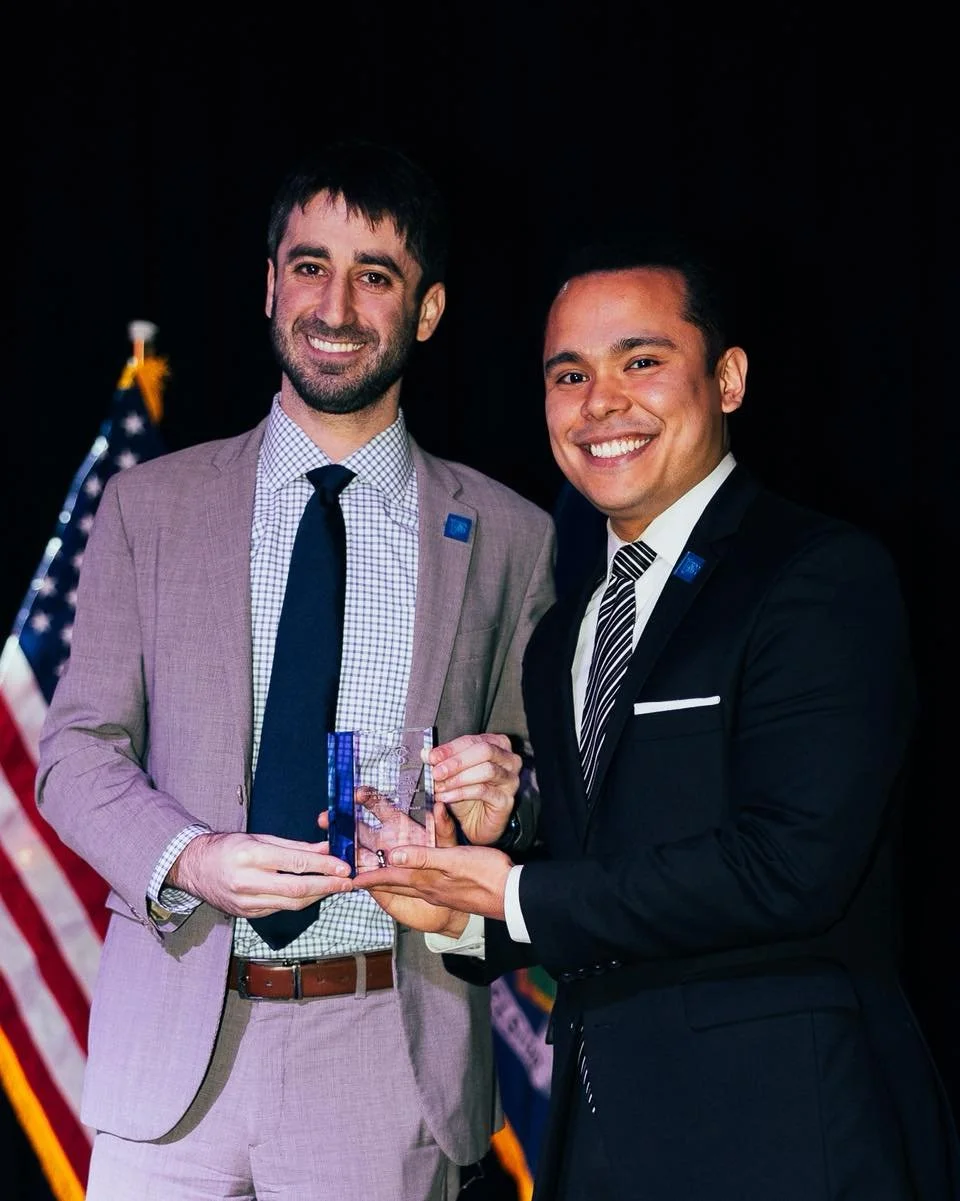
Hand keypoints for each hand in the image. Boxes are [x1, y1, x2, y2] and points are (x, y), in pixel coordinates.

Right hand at [167, 831, 353, 917]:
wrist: (194, 868)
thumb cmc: (227, 848)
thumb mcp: (259, 838)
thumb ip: (294, 847)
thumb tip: (325, 848)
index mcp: (250, 857)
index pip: (295, 864)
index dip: (323, 866)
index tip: (343, 866)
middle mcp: (247, 882)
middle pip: (296, 888)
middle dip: (327, 886)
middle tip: (348, 882)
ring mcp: (246, 902)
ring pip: (291, 903)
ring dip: (318, 896)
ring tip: (336, 888)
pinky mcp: (247, 914)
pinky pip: (279, 909)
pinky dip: (299, 902)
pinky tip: (313, 894)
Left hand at [356, 834, 512, 922]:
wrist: (512, 896)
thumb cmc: (486, 875)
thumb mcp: (454, 860)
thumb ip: (423, 857)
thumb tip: (392, 855)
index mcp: (425, 880)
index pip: (389, 877)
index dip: (368, 877)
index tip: (348, 879)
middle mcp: (428, 889)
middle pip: (395, 884)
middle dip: (374, 881)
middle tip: (356, 880)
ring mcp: (440, 893)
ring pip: (407, 887)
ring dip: (390, 882)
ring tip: (377, 879)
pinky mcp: (451, 893)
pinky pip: (421, 888)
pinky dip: (409, 883)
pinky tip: (413, 881)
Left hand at [428, 733, 520, 844]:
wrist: (477, 822)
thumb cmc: (468, 794)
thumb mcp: (452, 774)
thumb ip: (441, 762)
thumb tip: (426, 753)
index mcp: (497, 745)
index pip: (473, 740)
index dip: (450, 748)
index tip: (431, 756)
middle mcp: (509, 760)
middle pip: (485, 751)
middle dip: (456, 761)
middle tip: (436, 772)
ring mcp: (510, 780)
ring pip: (486, 770)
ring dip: (458, 778)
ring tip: (439, 786)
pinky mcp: (506, 800)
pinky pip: (483, 791)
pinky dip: (460, 793)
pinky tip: (446, 797)